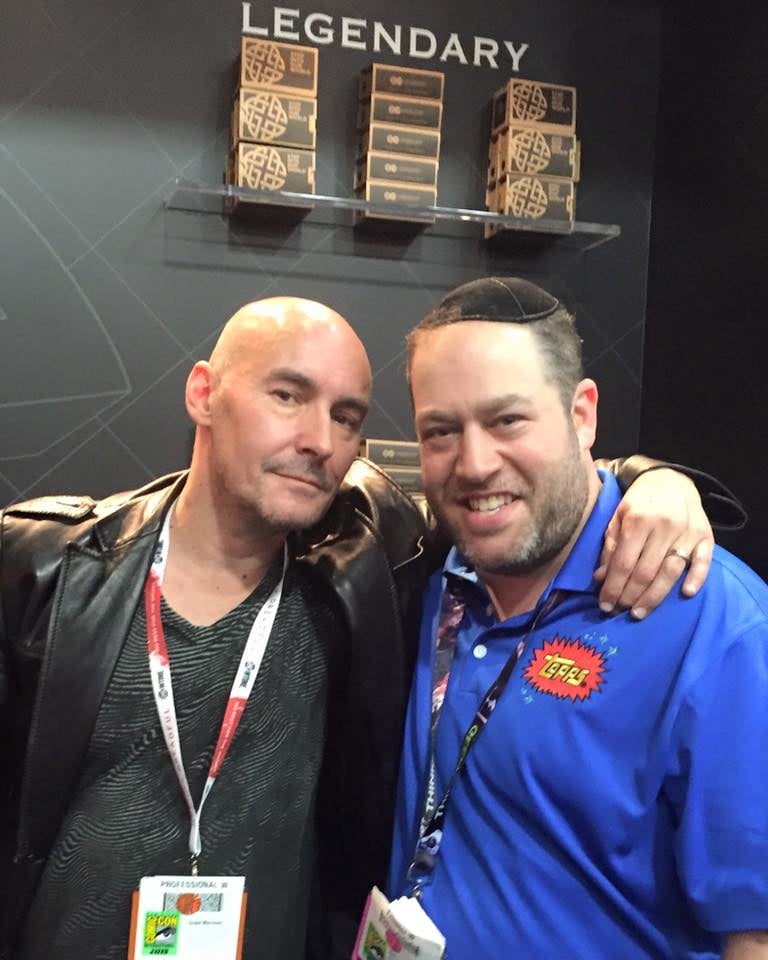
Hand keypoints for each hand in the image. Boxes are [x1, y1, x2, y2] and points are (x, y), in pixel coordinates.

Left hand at [593, 468, 713, 618]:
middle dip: (630, 596)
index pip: (623, 563)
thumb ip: (610, 546)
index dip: (613, 587)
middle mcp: (664, 526)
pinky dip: (697, 578)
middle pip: (646, 571)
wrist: (669, 479)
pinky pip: (704, 561)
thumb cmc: (639, 502)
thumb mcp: (618, 517)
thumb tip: (601, 578)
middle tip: (619, 612)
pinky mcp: (705, 536)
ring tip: (639, 612)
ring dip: (655, 597)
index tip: (605, 605)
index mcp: (638, 520)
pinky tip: (686, 593)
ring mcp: (687, 532)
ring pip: (671, 571)